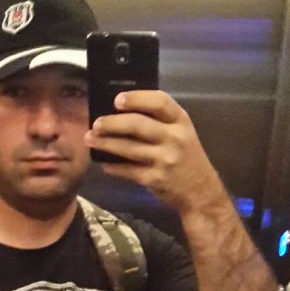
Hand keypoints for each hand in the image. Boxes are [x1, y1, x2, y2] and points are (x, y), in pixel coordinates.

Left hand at [85, 90, 223, 216]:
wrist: (200, 192)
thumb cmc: (187, 158)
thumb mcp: (182, 133)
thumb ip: (160, 121)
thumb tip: (124, 111)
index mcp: (181, 121)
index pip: (159, 102)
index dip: (136, 98)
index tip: (117, 100)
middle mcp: (173, 138)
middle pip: (137, 125)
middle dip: (112, 123)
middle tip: (96, 123)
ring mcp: (163, 160)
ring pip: (128, 148)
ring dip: (106, 143)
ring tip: (90, 139)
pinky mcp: (154, 179)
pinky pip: (128, 171)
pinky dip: (113, 167)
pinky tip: (103, 163)